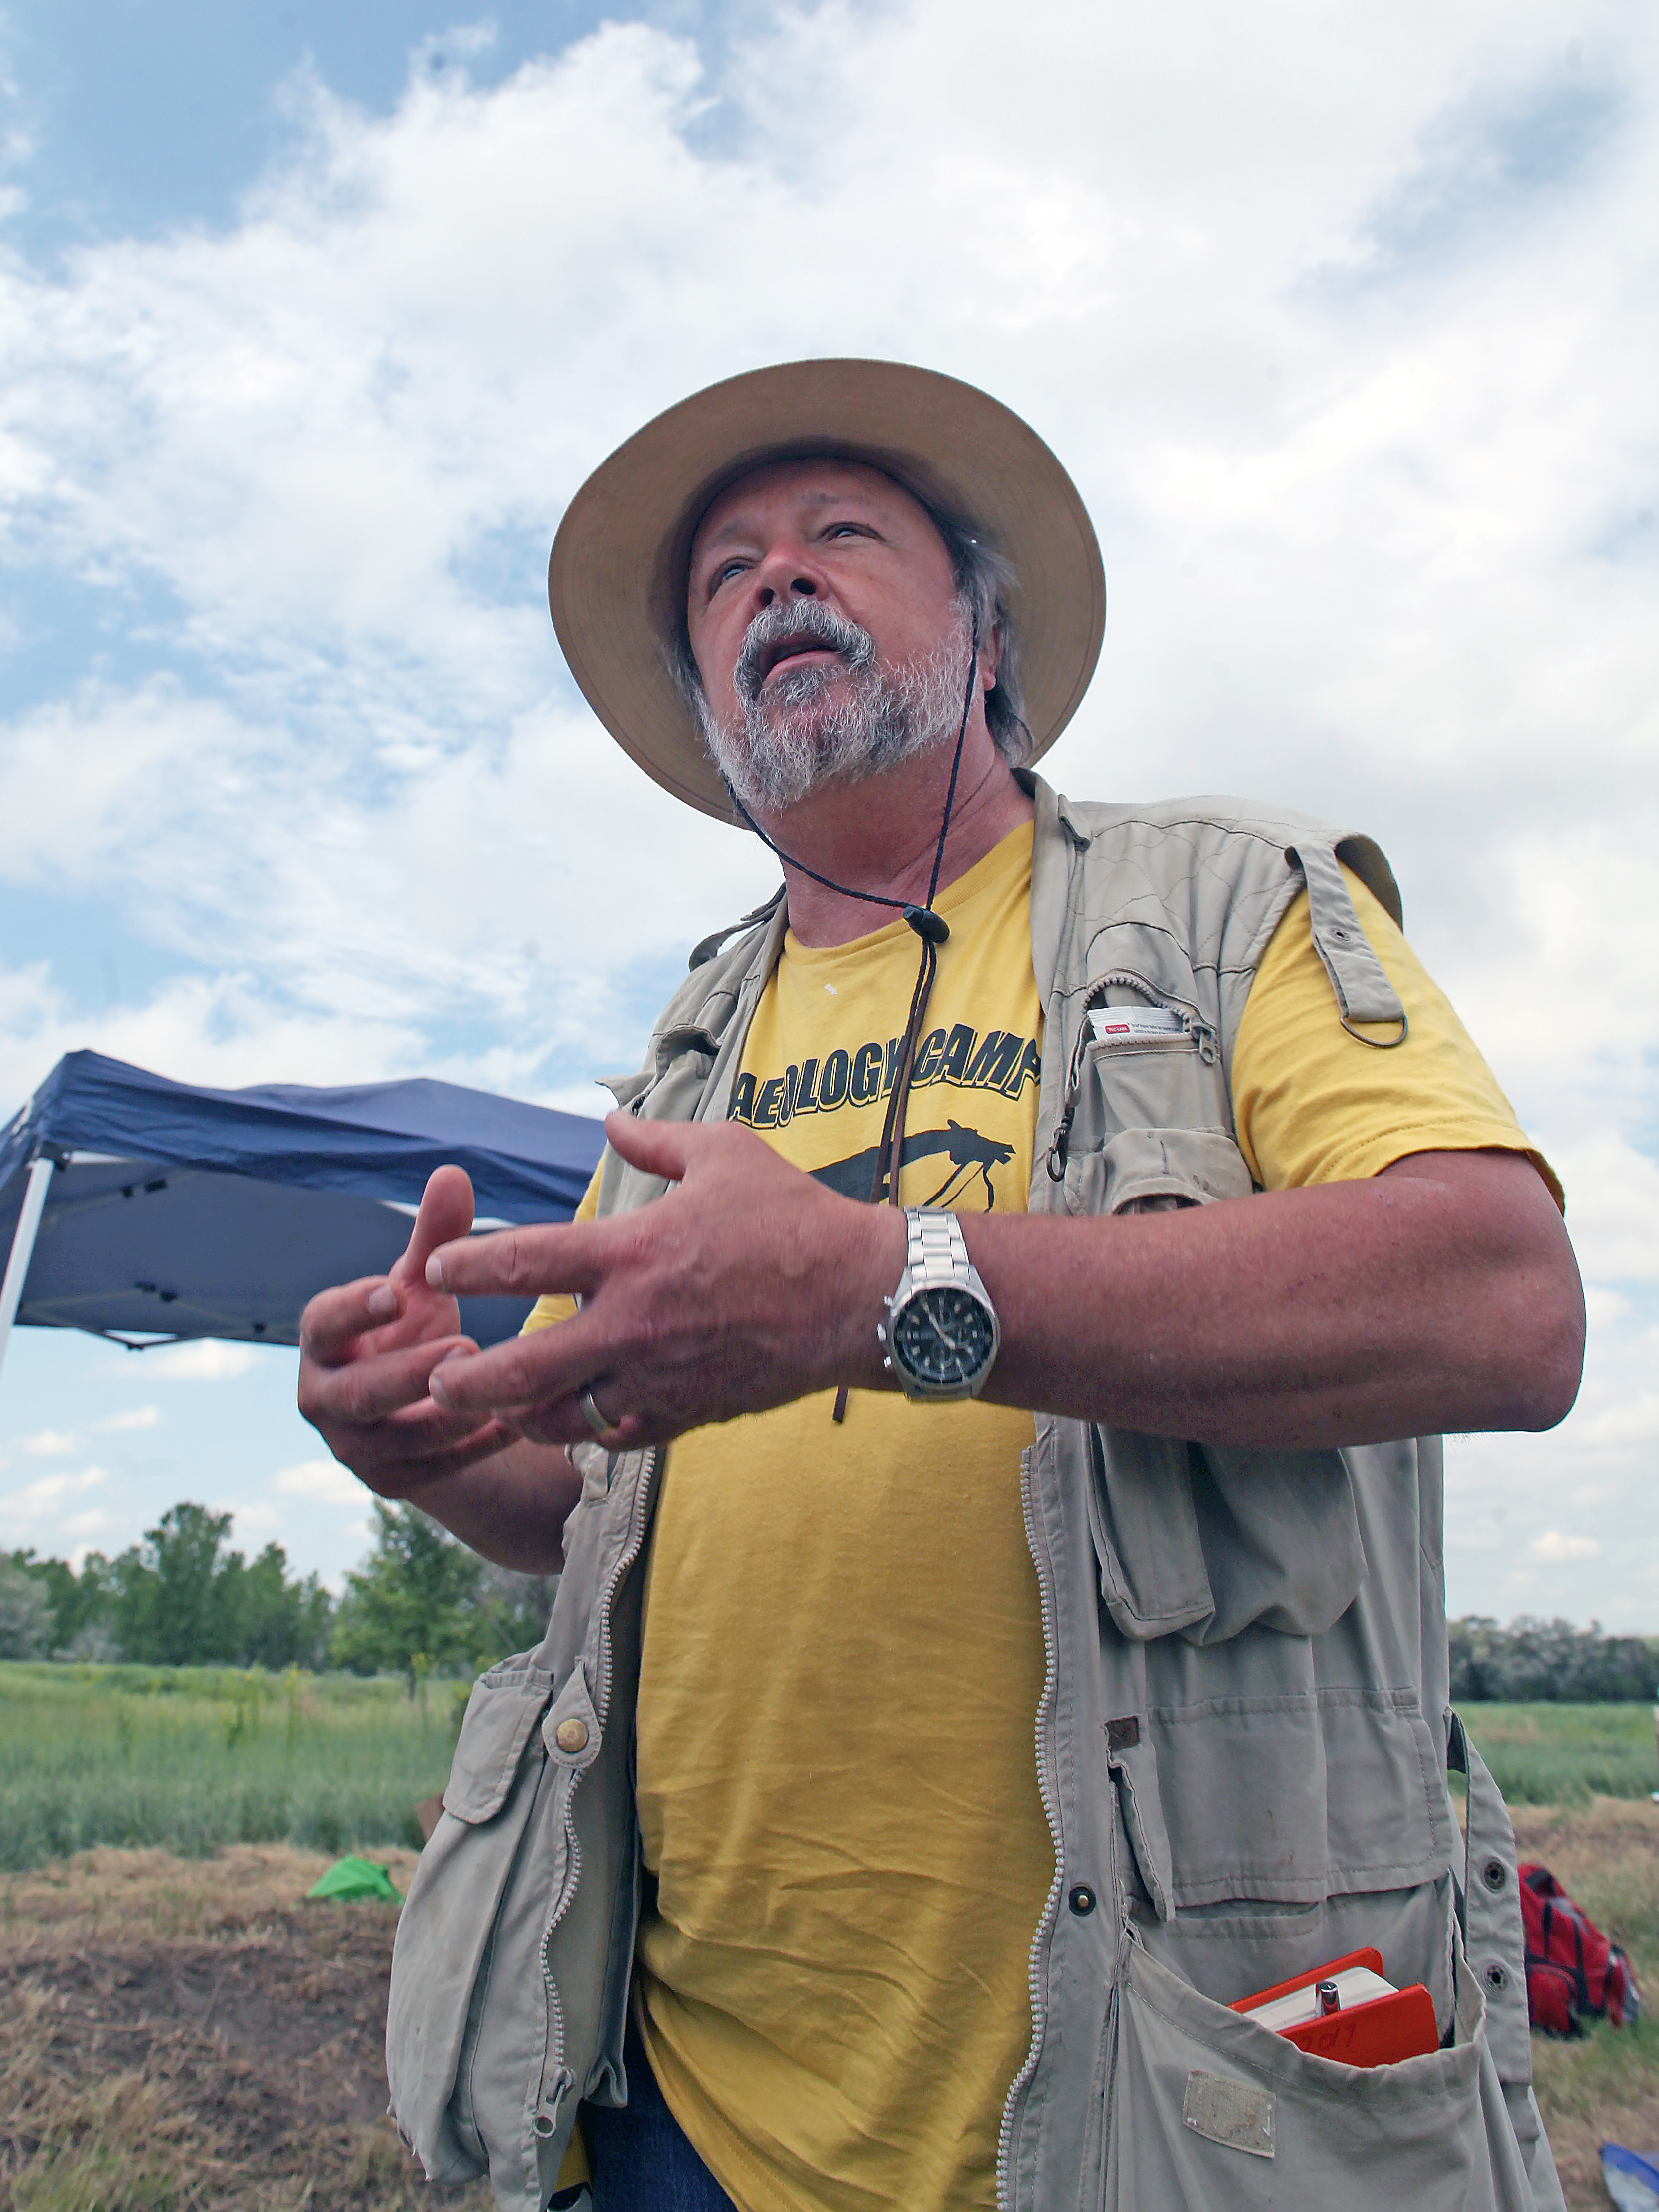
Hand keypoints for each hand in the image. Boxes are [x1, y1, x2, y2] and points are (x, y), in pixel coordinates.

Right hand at [297, 1164, 513, 1494]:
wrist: (414, 1405)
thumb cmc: (411, 1330)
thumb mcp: (421, 1286)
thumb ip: (433, 1236)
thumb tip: (453, 1171)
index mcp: (325, 1341)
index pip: (322, 1324)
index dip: (353, 1308)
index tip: (393, 1292)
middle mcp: (327, 1396)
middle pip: (358, 1392)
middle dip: (407, 1373)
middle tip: (463, 1346)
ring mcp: (355, 1445)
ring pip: (395, 1441)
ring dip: (447, 1417)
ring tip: (497, 1393)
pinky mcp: (392, 1482)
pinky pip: (433, 1472)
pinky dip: (475, 1450)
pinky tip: (516, 1426)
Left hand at [420, 1111, 904, 1448]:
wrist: (860, 1295)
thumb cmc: (794, 1218)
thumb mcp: (726, 1154)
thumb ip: (658, 1142)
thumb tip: (611, 1123)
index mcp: (633, 1252)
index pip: (523, 1262)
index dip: (467, 1265)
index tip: (435, 1266)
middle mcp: (633, 1323)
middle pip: (520, 1368)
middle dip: (465, 1379)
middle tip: (437, 1375)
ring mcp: (659, 1376)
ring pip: (561, 1418)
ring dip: (519, 1414)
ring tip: (495, 1405)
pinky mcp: (688, 1413)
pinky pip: (615, 1436)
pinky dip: (585, 1431)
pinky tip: (572, 1419)